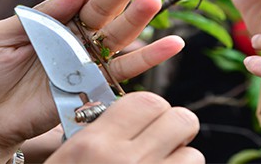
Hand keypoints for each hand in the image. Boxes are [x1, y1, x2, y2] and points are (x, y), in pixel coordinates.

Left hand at [0, 0, 185, 162]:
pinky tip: (172, 44)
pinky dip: (147, 60)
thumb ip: (40, 16)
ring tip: (154, 1)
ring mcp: (82, 63)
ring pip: (116, 38)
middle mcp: (71, 39)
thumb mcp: (0, 36)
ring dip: (137, 20)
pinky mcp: (89, 88)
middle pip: (103, 12)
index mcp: (51, 21)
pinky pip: (122, 73)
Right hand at [46, 92, 202, 162]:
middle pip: (179, 119)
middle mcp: (125, 161)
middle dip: (174, 125)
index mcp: (94, 144)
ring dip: (181, 155)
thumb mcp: (67, 157)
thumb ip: (94, 133)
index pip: (145, 101)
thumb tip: (122, 114)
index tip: (143, 116)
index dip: (150, 106)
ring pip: (193, 153)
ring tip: (162, 161)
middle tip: (161, 137)